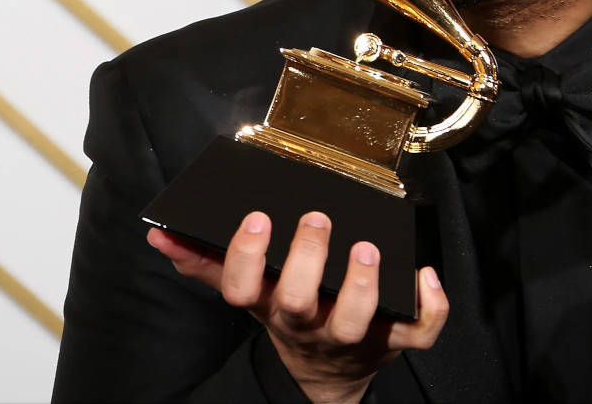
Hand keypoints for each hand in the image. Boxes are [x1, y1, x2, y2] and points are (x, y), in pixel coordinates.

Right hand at [148, 212, 447, 403]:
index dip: (248, 258)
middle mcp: (307, 323)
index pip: (243, 289)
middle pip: (298, 302)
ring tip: (366, 247)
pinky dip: (428, 306)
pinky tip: (425, 275)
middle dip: (306, 260)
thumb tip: (163, 235)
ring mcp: (351, 334)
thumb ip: (206, 263)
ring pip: (356, 319)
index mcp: (269, 305)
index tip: (258, 219)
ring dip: (362, 283)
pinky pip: (418, 333)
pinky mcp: (392, 340)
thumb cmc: (289, 315)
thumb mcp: (248, 292)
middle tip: (316, 220)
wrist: (326, 373)